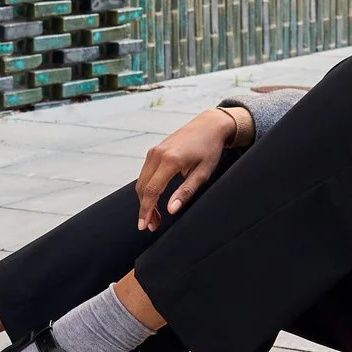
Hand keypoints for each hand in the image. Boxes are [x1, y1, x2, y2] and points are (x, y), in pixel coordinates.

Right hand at [134, 108, 238, 231]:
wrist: (209, 125)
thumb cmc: (210, 149)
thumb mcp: (203, 173)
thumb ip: (186, 192)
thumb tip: (171, 210)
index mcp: (170, 160)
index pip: (152, 191)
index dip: (146, 211)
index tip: (144, 226)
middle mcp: (158, 154)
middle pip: (143, 188)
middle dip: (145, 209)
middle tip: (152, 226)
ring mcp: (154, 151)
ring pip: (141, 181)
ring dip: (145, 200)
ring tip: (155, 216)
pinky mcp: (154, 150)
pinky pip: (145, 173)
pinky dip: (147, 188)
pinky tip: (155, 199)